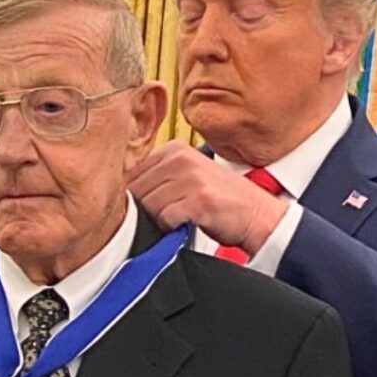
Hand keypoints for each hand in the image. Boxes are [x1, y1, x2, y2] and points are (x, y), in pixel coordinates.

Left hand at [127, 141, 287, 254]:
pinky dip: (173, 227)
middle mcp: (181, 159)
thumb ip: (157, 177)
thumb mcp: (187, 177)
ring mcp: (190, 177)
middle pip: (137, 190)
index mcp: (174, 149)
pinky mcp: (198, 199)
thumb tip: (118, 191)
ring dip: (161, 219)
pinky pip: (165, 218)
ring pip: (148, 206)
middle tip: (169, 214)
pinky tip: (188, 222)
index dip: (135, 196)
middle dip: (146, 209)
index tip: (153, 204)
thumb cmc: (219, 201)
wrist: (257, 215)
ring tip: (181, 217)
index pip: (131, 173)